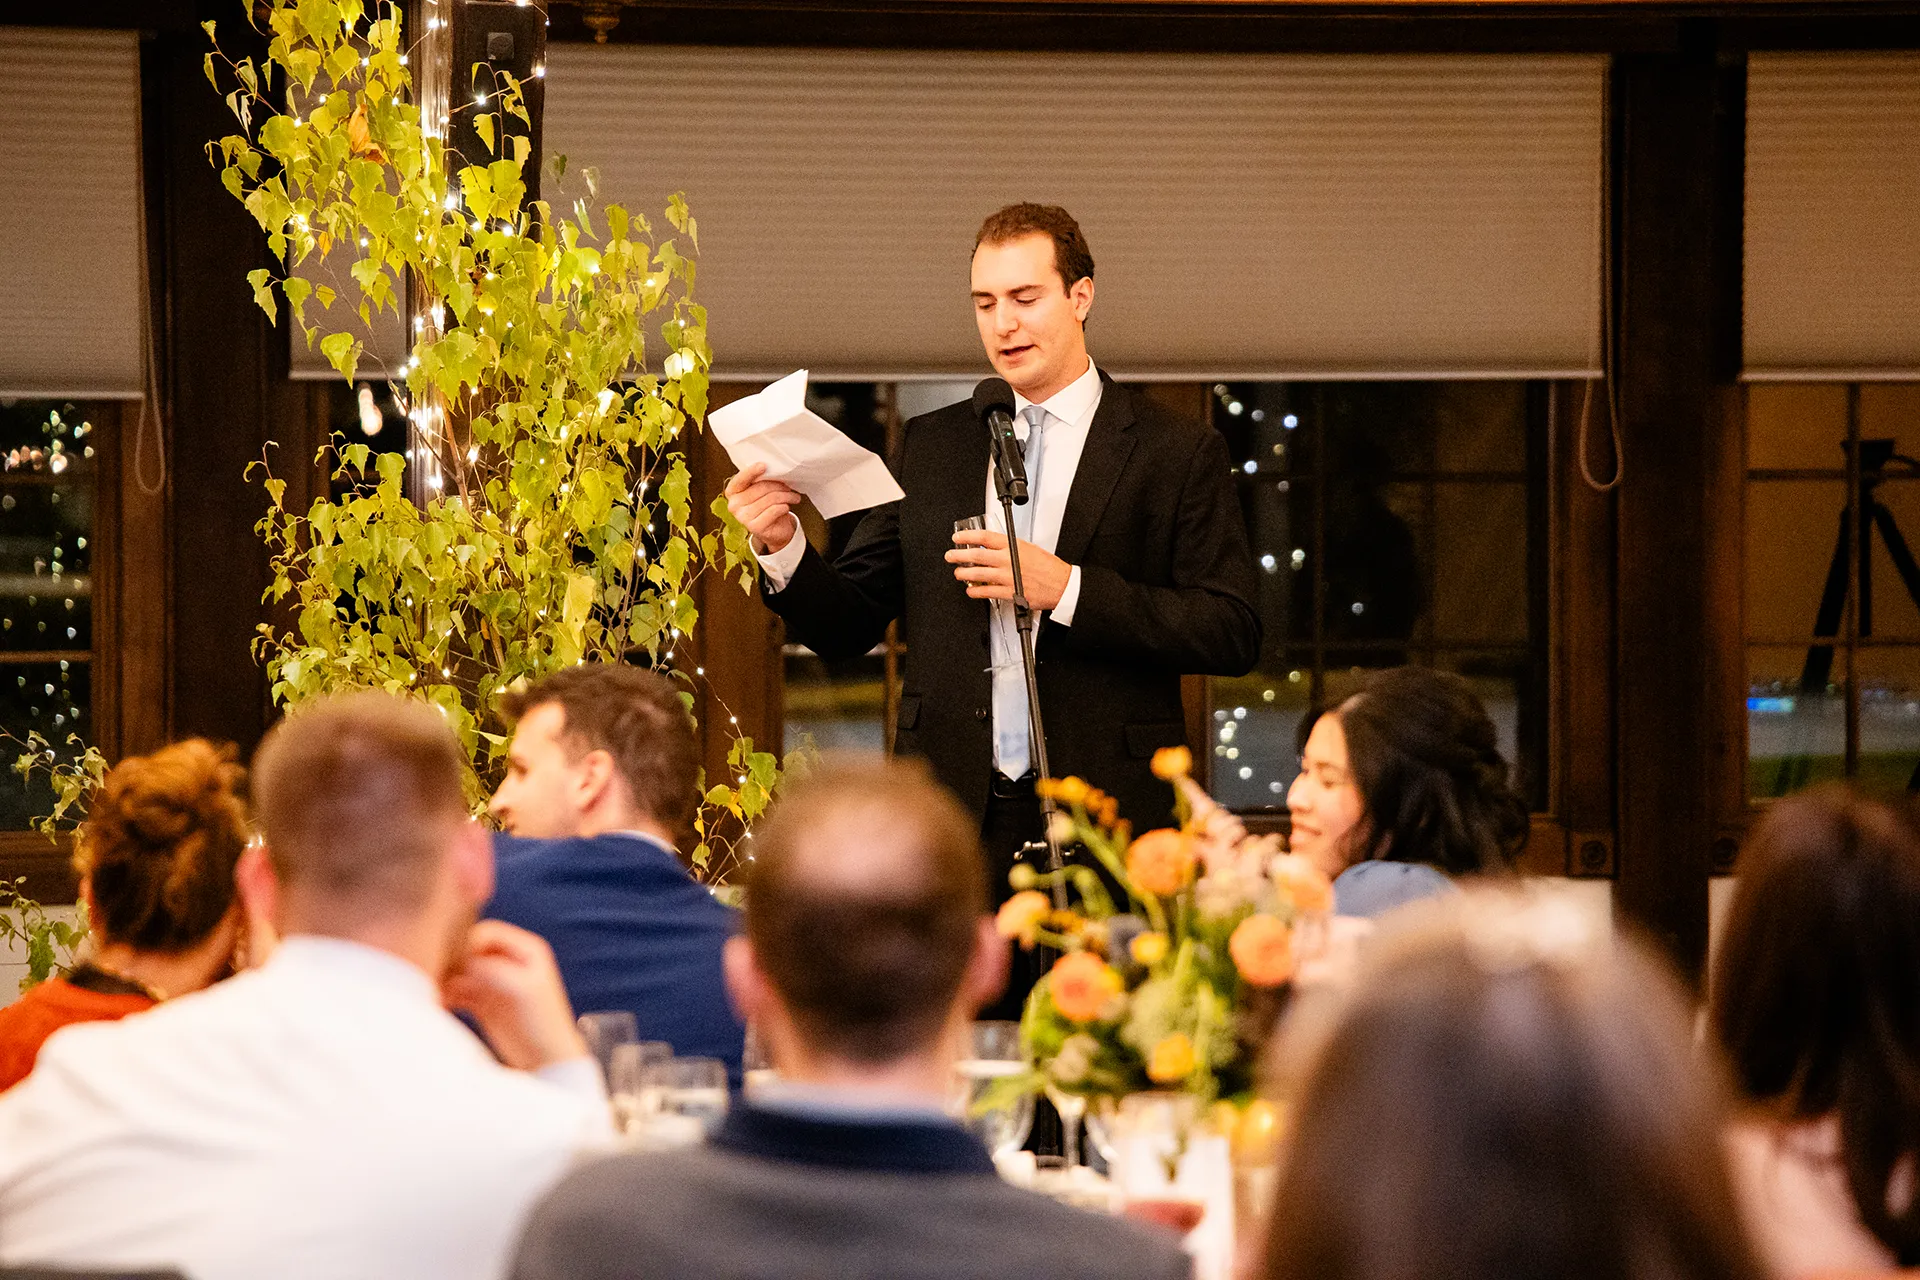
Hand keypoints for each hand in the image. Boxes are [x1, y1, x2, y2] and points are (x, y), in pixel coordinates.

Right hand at [443, 920, 588, 1071]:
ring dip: (446, 980)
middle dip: (452, 961)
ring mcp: (494, 980)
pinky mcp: (482, 1000)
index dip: (466, 942)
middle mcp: (509, 960)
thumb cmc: (541, 1022)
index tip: (450, 959)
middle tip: (435, 976)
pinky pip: (457, 990)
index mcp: (526, 949)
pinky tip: (440, 1005)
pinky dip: (446, 995)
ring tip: (436, 994)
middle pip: (470, 949)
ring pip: (460, 970)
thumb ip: (492, 969)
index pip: (486, 932)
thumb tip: (460, 961)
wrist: (546, 1059)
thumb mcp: (520, 988)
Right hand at [724, 462, 802, 554]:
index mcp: (732, 492)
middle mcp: (734, 505)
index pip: (740, 480)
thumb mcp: (760, 491)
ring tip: (793, 497)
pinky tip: (786, 507)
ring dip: (786, 496)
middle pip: (760, 488)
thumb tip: (771, 469)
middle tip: (788, 488)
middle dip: (779, 486)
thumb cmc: (767, 506)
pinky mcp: (755, 527)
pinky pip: (774, 510)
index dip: (751, 472)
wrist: (774, 530)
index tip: (764, 465)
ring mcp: (743, 517)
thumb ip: (759, 480)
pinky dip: (784, 507)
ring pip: (770, 499)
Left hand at [946, 528, 1070, 609]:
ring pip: (978, 574)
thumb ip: (1010, 547)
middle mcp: (1008, 560)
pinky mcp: (1010, 593)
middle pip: (976, 555)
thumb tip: (993, 546)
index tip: (958, 538)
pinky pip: (987, 592)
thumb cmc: (1049, 567)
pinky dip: (976, 591)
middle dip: (959, 555)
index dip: (967, 537)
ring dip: (964, 573)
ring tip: (958, 573)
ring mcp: (1008, 577)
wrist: (1062, 584)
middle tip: (951, 556)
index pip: (985, 538)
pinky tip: (971, 590)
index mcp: (1013, 546)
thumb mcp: (1029, 548)